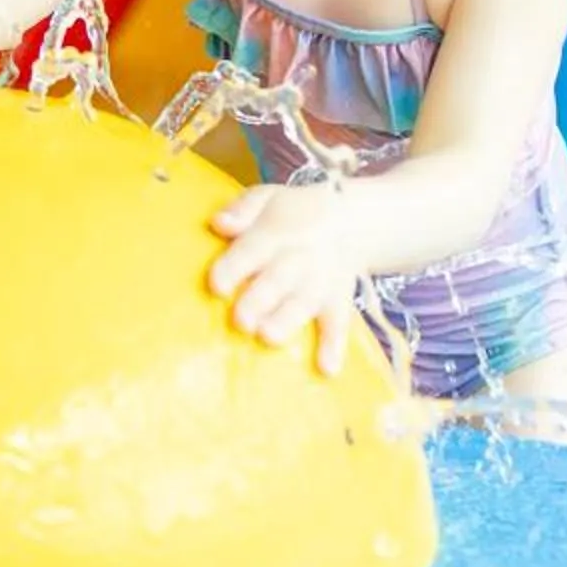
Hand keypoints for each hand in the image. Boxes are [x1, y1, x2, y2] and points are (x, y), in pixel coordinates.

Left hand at [207, 183, 365, 373]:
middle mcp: (298, 259)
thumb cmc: (292, 214)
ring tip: (268, 337)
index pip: (252, 249)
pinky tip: (328, 369)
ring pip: (303, 304)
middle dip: (259, 300)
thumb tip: (220, 224)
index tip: (217, 286)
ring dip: (287, 321)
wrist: (350, 220)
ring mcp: (320, 283)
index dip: (234, 267)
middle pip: (277, 280)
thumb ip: (243, 209)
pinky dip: (334, 347)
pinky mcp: (337, 301)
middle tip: (240, 320)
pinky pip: (338, 324)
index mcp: (276, 233)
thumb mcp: (267, 198)